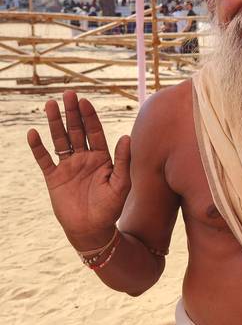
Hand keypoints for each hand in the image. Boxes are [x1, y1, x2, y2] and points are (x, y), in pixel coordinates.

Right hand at [28, 90, 130, 248]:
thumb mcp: (121, 184)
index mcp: (101, 157)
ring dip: (54, 123)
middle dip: (72, 112)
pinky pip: (44, 159)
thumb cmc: (110, 208)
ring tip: (50, 105)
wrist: (92, 230)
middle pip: (76, 130)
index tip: (84, 101)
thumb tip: (126, 136)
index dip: (89, 116)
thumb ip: (123, 161)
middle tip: (68, 94)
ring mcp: (67, 167)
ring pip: (60, 140)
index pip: (94, 131)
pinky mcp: (54, 178)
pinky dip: (38, 147)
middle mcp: (84, 158)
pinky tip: (33, 134)